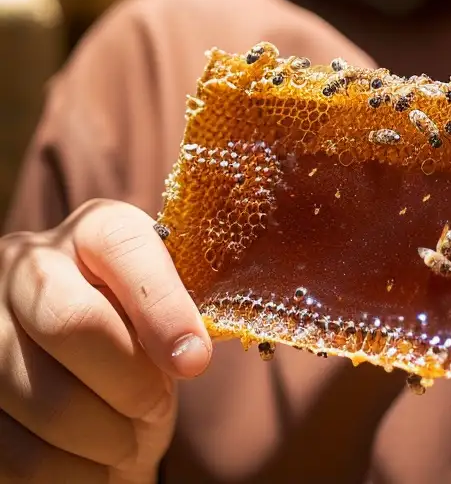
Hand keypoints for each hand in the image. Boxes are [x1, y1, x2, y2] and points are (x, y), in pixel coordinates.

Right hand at [0, 198, 212, 480]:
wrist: (77, 376)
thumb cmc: (138, 336)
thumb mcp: (164, 310)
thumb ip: (178, 314)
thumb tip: (189, 355)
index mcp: (92, 229)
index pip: (125, 247)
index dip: (163, 308)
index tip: (194, 363)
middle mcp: (24, 266)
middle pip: (72, 322)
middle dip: (128, 381)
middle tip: (154, 408)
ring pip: (44, 398)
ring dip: (102, 437)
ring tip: (126, 442)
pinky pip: (14, 453)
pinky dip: (67, 473)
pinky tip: (93, 467)